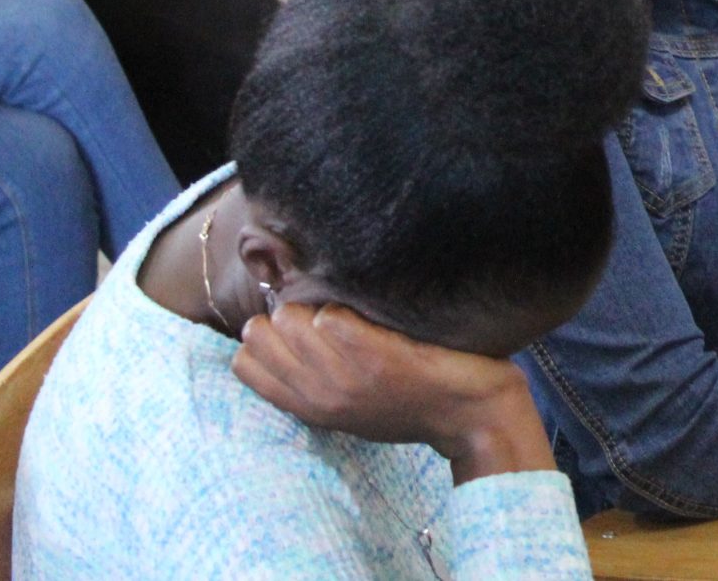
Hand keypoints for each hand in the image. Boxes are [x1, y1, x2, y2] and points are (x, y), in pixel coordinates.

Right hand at [233, 303, 556, 483]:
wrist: (473, 416)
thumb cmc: (411, 405)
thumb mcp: (350, 407)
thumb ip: (314, 381)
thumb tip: (279, 335)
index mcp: (309, 408)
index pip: (244, 364)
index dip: (264, 336)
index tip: (294, 328)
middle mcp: (320, 394)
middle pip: (261, 334)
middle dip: (285, 313)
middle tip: (323, 315)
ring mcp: (346, 376)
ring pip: (290, 319)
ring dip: (315, 304)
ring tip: (349, 311)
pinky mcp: (376, 355)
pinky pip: (333, 314)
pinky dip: (349, 303)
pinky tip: (372, 311)